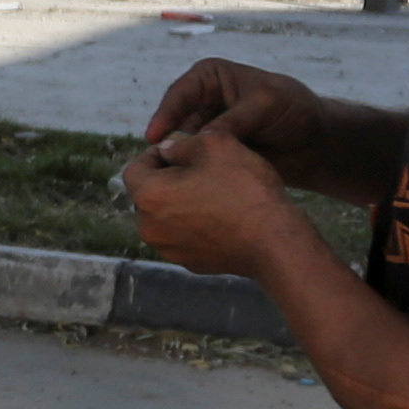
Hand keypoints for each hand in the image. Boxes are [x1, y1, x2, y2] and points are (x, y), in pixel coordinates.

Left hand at [122, 120, 306, 280]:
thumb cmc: (243, 187)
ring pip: (166, 217)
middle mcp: (149, 228)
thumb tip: (168, 151)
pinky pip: (184, 236)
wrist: (273, 240)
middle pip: (149, 194)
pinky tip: (222, 216)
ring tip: (214, 192)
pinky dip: (195, 225)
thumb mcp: (214, 144)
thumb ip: (182, 143)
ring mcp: (169, 250)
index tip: (181, 149)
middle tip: (201, 170)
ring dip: (181, 202)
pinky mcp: (189, 264)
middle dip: (168, 179)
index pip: (134, 168)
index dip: (155, 154)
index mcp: (148, 196)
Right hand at [139, 52, 321, 162]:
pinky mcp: (211, 155)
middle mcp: (201, 103)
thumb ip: (233, 120)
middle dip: (167, 143)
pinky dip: (192, 174)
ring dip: (179, 161)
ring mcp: (204, 130)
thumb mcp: (265, 104)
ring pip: (180, 146)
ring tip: (175, 178)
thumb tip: (200, 139)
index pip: (179, 95)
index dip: (165, 116)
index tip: (155, 138)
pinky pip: (194, 164)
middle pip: (173, 123)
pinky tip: (191, 187)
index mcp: (208, 78)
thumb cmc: (292, 110)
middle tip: (159, 165)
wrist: (313, 142)